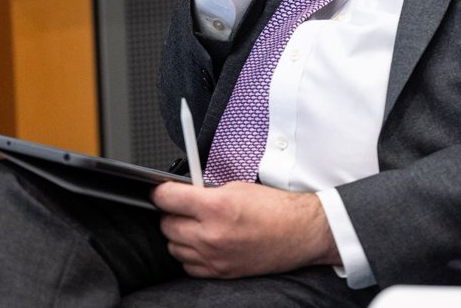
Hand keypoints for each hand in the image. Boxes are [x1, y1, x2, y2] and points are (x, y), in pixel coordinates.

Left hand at [153, 181, 340, 278]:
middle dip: (172, 213)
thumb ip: (206, 192)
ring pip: (174, 247)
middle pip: (166, 225)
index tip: (161, 192)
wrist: (299, 232)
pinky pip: (187, 265)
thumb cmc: (275, 208)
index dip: (160, 192)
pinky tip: (203, 243)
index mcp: (216, 207)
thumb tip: (184, 193)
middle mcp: (211, 235)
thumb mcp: (238, 187)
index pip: (167, 199)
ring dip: (180, 235)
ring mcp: (214, 257)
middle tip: (184, 207)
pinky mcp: (220, 272)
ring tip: (196, 226)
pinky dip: (190, 254)